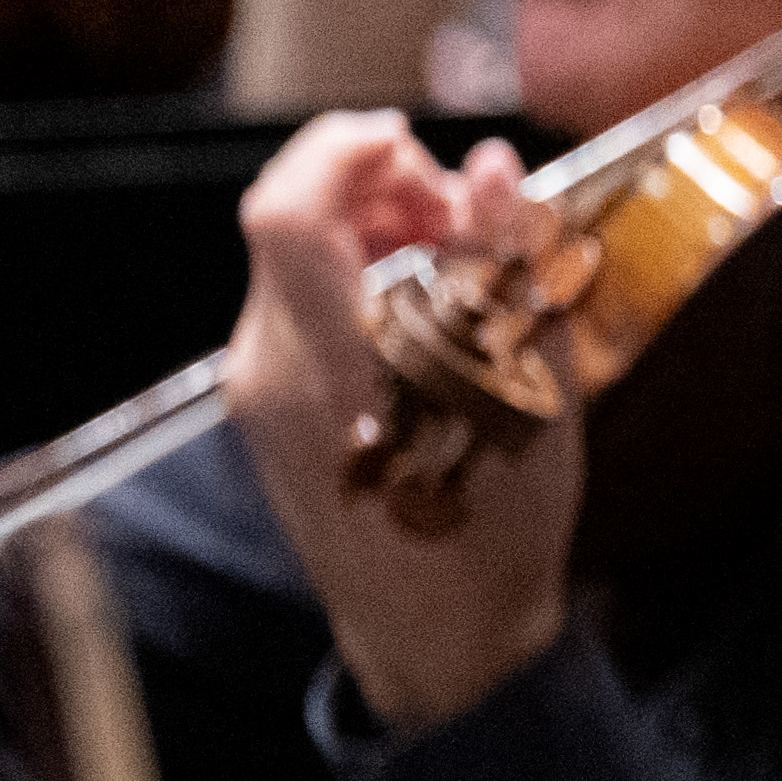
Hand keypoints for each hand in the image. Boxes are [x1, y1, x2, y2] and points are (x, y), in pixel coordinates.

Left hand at [215, 112, 578, 735]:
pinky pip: (297, 308)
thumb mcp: (525, 389)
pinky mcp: (264, 410)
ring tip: (454, 259)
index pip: (287, 208)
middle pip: (290, 221)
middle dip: (377, 185)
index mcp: (329, 361)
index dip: (342, 150)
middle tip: (462, 214)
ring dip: (368, 229)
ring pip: (291, 261)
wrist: (438, 635)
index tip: (414, 145)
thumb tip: (495, 166)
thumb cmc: (496, 523)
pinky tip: (420, 311)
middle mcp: (269, 369)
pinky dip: (353, 278)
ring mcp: (256, 392)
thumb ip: (504, 266)